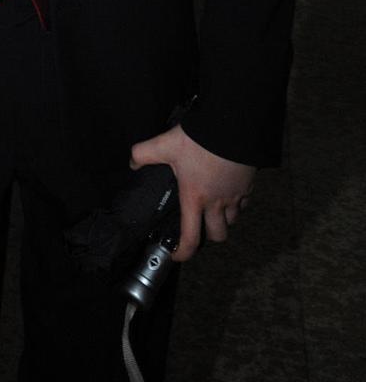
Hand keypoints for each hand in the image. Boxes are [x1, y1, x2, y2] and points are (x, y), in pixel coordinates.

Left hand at [130, 125, 255, 261]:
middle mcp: (216, 203)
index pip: (191, 237)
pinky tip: (227, 193)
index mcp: (194, 198)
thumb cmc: (198, 139)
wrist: (231, 126)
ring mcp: (235, 196)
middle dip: (209, 236)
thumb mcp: (165, 144)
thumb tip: (132, 163)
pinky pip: (244, 203)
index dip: (183, 252)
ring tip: (213, 209)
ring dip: (223, 219)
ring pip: (232, 221)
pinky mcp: (248, 186)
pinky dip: (237, 204)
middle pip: (218, 235)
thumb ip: (143, 154)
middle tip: (199, 226)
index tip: (177, 254)